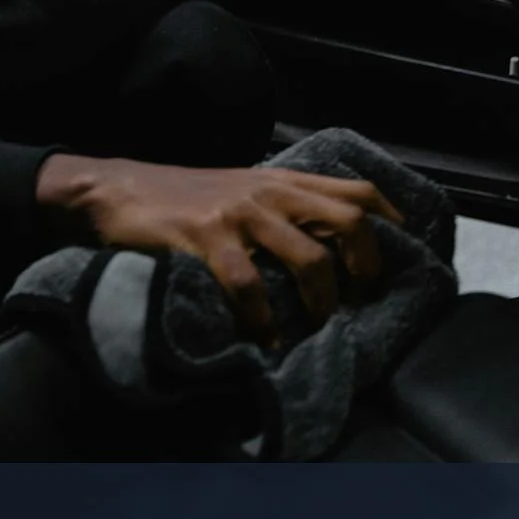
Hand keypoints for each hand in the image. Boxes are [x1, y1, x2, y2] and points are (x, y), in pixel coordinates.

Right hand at [35, 156, 402, 341]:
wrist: (116, 189)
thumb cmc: (182, 196)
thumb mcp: (241, 190)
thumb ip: (281, 208)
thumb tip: (326, 247)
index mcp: (282, 180)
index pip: (357, 191)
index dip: (390, 222)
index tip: (402, 255)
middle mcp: (269, 192)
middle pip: (348, 220)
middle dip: (367, 265)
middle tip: (362, 300)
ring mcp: (238, 214)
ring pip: (308, 257)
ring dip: (322, 300)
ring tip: (318, 326)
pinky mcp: (204, 239)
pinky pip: (248, 284)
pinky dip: (263, 319)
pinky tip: (265, 338)